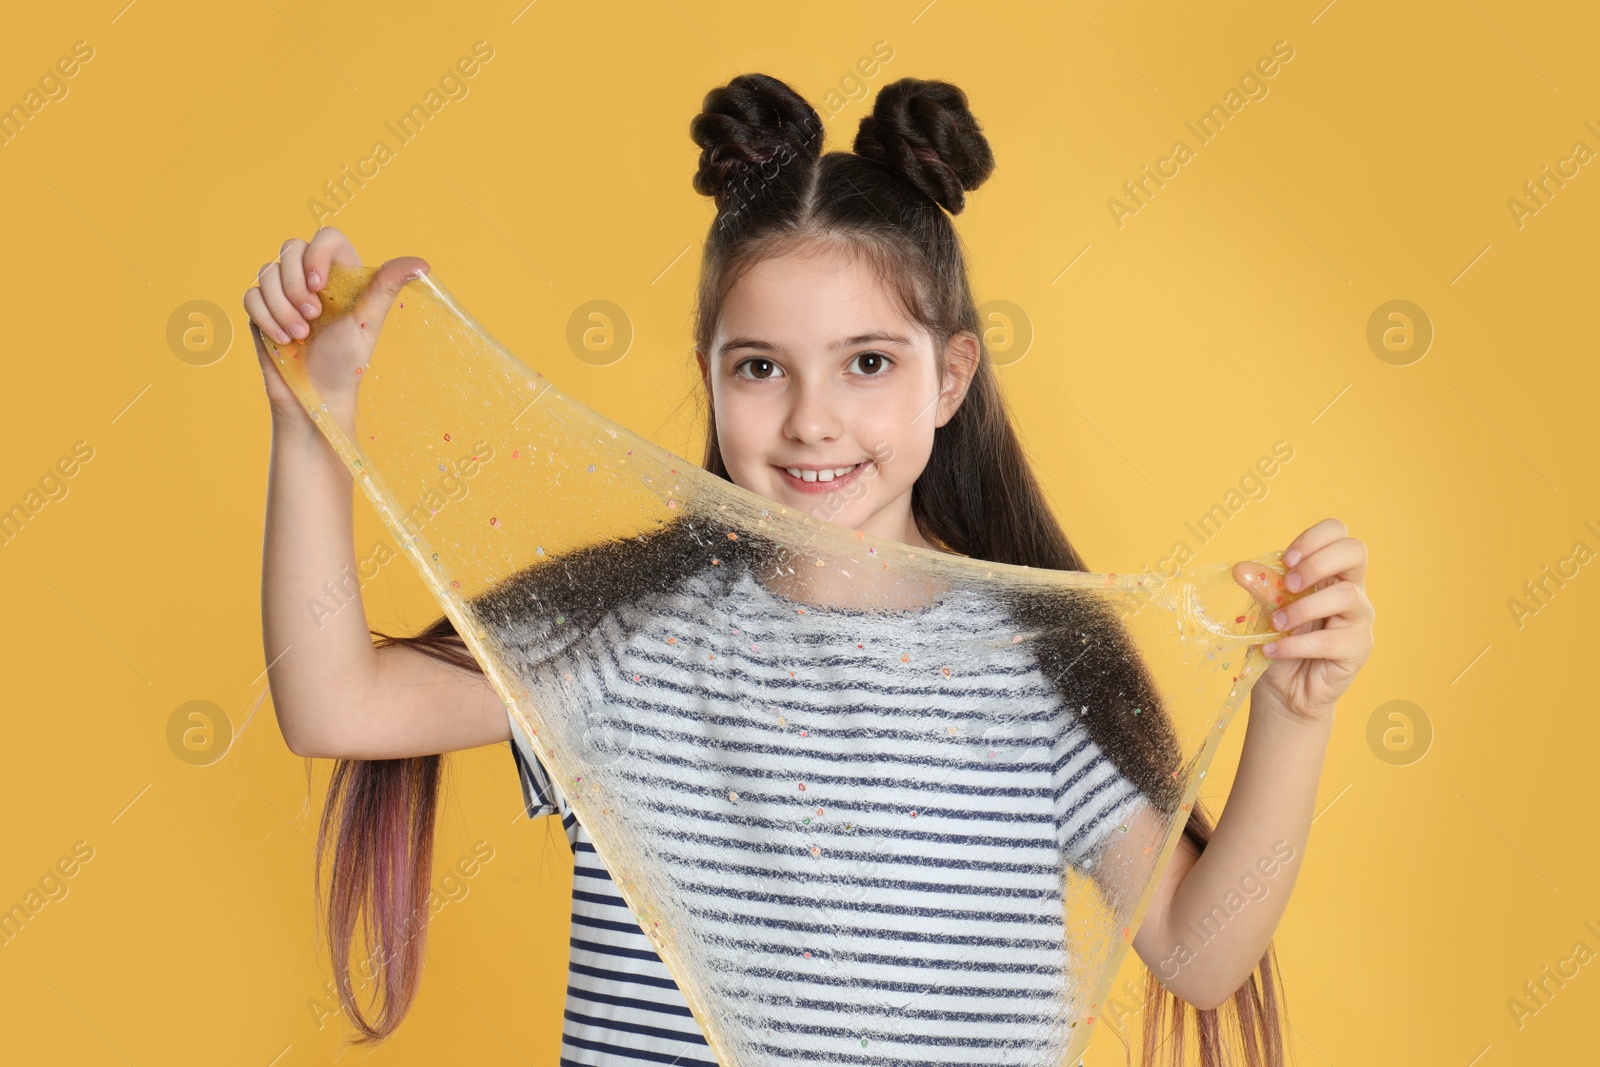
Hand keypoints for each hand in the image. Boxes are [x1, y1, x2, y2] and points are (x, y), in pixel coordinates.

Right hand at [242, 227, 427, 422]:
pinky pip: (251, 295)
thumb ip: (385, 287)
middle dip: (296, 286)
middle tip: (313, 317)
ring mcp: (284, 292)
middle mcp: (312, 278)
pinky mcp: (263, 309)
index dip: (317, 253)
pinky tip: (283, 340)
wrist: (316, 396)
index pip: (327, 237)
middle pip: (290, 248)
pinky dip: (266, 318)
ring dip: (282, 307)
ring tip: (300, 335)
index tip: (319, 285)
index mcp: (342, 274)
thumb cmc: (347, 362)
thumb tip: (422, 263)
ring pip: (267, 271)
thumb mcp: (367, 322)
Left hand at [1233, 518, 1374, 726]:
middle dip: (1316, 563)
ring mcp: (1359, 619)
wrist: (1281, 689)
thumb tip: (1241, 569)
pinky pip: (1331, 641)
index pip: (1339, 533)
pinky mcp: (1358, 648)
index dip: (1313, 538)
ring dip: (1302, 608)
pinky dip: (1295, 644)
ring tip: (1276, 624)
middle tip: (1288, 585)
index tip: (1285, 560)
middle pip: (1355, 551)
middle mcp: (1351, 590)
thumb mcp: (1264, 610)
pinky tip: (1273, 651)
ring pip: (1347, 595)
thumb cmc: (1277, 642)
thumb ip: (1261, 588)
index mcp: (1329, 572)